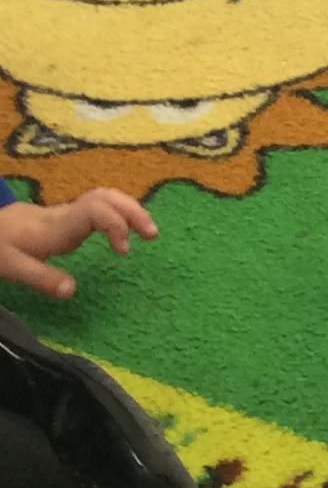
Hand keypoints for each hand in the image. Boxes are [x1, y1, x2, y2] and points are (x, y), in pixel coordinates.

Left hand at [0, 188, 157, 299]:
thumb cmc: (0, 247)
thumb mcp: (12, 267)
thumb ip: (42, 278)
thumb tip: (73, 291)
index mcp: (57, 226)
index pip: (94, 211)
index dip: (116, 224)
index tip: (124, 251)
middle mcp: (67, 214)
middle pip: (105, 197)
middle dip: (133, 211)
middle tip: (153, 235)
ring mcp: (69, 213)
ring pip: (105, 197)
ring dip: (131, 210)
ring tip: (149, 232)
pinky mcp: (70, 217)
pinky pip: (101, 206)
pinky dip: (120, 214)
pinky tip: (128, 230)